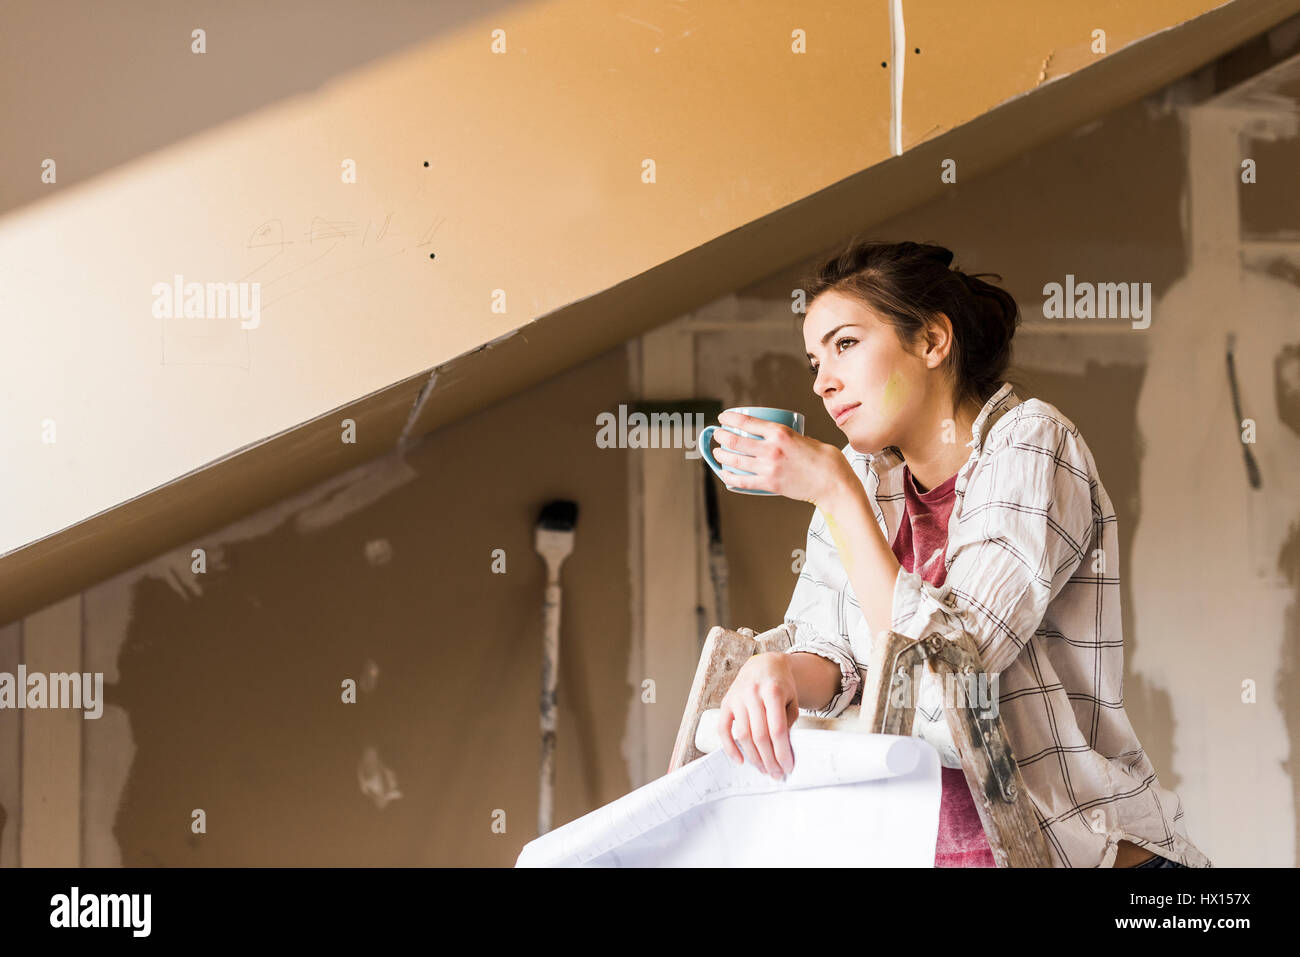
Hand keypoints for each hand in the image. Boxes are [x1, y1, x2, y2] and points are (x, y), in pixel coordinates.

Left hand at [712, 411, 855, 507]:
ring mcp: (769, 468)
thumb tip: (774, 438)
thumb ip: (787, 438)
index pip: (747, 422)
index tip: (723, 418)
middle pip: (736, 440)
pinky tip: (724, 474)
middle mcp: (772, 449)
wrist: (834, 483)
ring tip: (717, 453)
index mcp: (781, 433)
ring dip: (721, 455)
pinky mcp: (770, 484)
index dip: (730, 418)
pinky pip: (743, 481)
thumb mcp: (804, 438)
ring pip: (735, 460)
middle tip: (717, 434)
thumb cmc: (824, 460)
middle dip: (721, 436)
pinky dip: (730, 477)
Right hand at [717, 652, 799, 778]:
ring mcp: (737, 698)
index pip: (777, 729)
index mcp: (773, 691)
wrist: (764, 665)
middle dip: (769, 760)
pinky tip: (740, 760)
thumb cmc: (781, 685)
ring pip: (743, 735)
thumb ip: (788, 722)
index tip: (788, 767)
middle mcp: (753, 693)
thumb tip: (782, 751)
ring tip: (763, 769)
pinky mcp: (726, 703)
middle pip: (760, 735)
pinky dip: (729, 747)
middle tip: (776, 774)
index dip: (782, 752)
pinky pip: (723, 729)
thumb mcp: (792, 700)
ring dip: (753, 757)